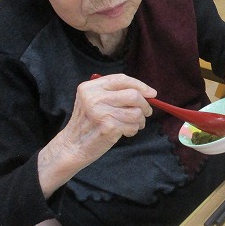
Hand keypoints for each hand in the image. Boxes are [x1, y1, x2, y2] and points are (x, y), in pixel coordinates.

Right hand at [37, 74, 154, 196]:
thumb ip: (114, 93)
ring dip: (140, 120)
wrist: (73, 146)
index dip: (140, 85)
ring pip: (136, 112)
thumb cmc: (88, 123)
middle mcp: (94, 97)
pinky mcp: (108, 127)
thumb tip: (147, 92)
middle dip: (145, 104)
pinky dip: (133, 130)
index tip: (152, 93)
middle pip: (133, 95)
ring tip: (132, 125)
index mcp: (90, 87)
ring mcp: (101, 112)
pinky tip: (124, 132)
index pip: (121, 79)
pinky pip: (133, 126)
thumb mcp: (92, 101)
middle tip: (146, 112)